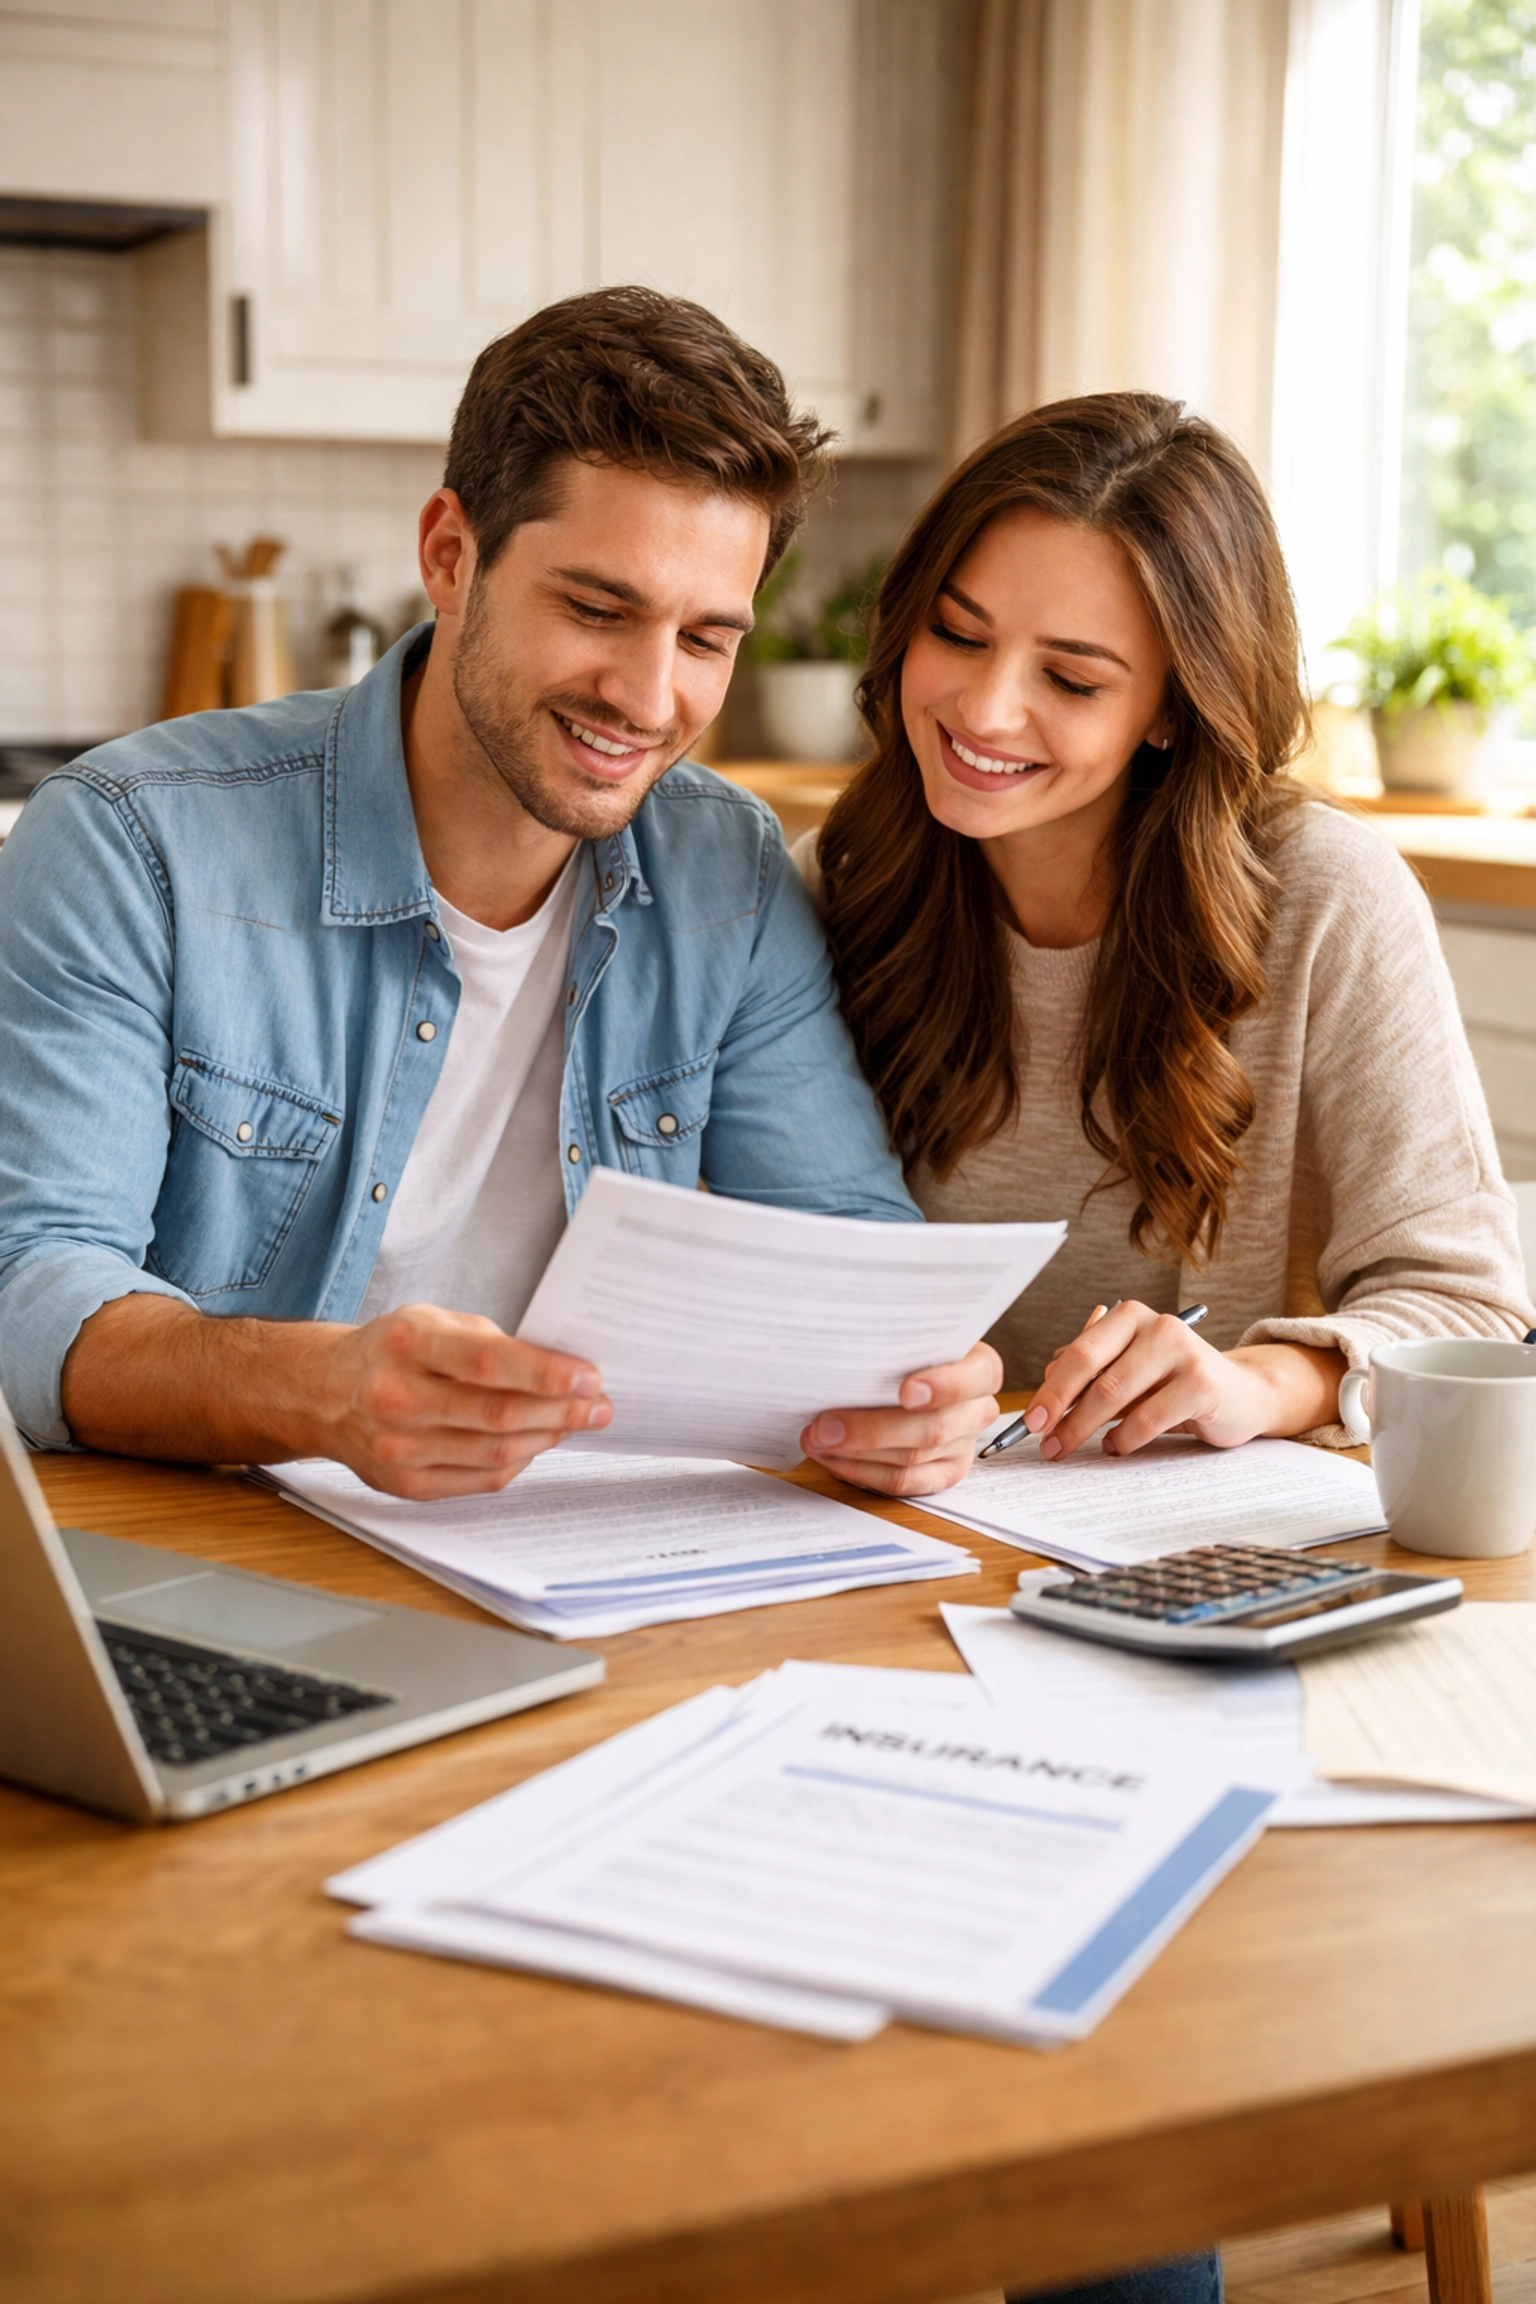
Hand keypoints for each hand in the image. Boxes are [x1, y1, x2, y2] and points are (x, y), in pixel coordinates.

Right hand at [300, 1304, 610, 1498]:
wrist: (323, 1393)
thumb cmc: (390, 1351)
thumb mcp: (434, 1321)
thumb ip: (492, 1343)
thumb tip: (561, 1371)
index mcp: (407, 1344)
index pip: (488, 1363)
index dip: (547, 1374)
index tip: (590, 1377)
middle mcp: (397, 1398)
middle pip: (498, 1415)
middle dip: (561, 1411)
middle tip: (598, 1405)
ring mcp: (398, 1448)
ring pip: (495, 1452)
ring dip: (547, 1438)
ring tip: (575, 1422)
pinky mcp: (405, 1484)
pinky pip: (481, 1478)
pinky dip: (518, 1460)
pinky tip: (536, 1443)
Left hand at [798, 1340, 1002, 1497]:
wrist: (901, 1374)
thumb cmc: (899, 1350)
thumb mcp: (902, 1335)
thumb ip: (890, 1341)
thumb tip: (842, 1346)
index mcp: (979, 1368)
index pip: (977, 1377)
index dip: (945, 1386)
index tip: (906, 1392)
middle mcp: (976, 1409)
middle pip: (933, 1429)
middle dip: (872, 1431)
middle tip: (825, 1427)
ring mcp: (962, 1445)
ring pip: (911, 1459)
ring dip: (856, 1453)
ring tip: (816, 1439)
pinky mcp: (944, 1473)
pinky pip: (903, 1483)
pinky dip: (862, 1471)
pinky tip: (832, 1457)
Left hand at [1022, 1302, 1344, 1458]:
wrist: (1242, 1395)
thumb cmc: (1174, 1384)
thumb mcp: (1130, 1372)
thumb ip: (1093, 1371)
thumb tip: (1046, 1382)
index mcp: (1130, 1317)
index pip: (1080, 1352)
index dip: (1051, 1388)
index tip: (1031, 1420)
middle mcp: (1157, 1326)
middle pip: (1093, 1371)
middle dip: (1062, 1410)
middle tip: (1045, 1443)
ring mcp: (1183, 1351)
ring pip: (1116, 1395)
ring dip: (1085, 1429)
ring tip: (1071, 1449)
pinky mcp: (1203, 1384)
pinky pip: (1149, 1418)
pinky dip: (1124, 1439)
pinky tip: (1116, 1447)